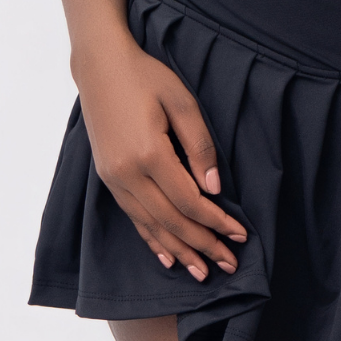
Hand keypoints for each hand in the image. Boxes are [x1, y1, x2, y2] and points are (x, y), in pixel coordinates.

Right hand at [74, 33, 247, 280]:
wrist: (100, 68)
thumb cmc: (147, 77)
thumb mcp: (182, 102)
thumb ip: (200, 147)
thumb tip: (214, 190)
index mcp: (149, 154)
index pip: (190, 201)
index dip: (216, 222)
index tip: (240, 234)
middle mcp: (127, 173)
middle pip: (171, 221)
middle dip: (203, 245)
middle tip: (229, 264)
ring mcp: (113, 178)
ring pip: (150, 225)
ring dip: (179, 251)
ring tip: (202, 272)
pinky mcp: (108, 178)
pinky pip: (133, 217)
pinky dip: (151, 239)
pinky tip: (167, 256)